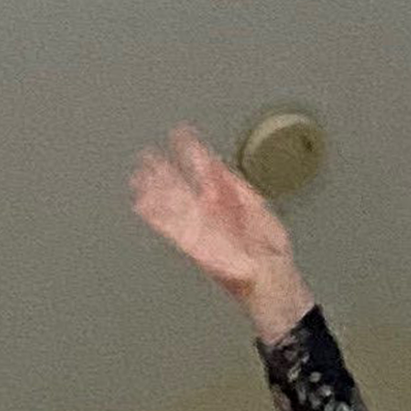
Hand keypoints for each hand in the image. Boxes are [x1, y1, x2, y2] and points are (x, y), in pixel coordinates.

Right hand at [131, 127, 314, 344]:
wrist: (273, 278)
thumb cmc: (270, 250)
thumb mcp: (258, 206)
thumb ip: (235, 184)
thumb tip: (218, 162)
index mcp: (224, 199)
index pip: (203, 168)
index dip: (191, 150)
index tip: (180, 133)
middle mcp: (209, 213)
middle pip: (181, 187)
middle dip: (163, 172)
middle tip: (146, 156)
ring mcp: (201, 229)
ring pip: (173, 206)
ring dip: (155, 193)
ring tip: (138, 178)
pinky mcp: (195, 246)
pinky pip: (173, 230)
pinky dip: (157, 218)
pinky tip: (143, 206)